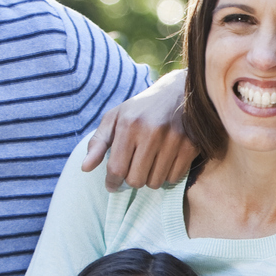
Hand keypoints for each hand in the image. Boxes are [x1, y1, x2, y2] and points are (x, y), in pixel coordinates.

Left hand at [80, 74, 194, 189]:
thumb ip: (98, 143)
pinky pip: (174, 178)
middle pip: (136, 180)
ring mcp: (174, 140)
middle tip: (133, 170)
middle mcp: (152, 132)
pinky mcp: (190, 146)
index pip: (116, 169)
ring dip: (150, 178)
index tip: (112, 184)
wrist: (179, 92)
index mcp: (129, 125)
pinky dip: (167, 175)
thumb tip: (85, 168)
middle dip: (131, 179)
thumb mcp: (115, 118)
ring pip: (155, 182)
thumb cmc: (141, 109)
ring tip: (149, 165)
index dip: (112, 182)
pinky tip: (164, 163)